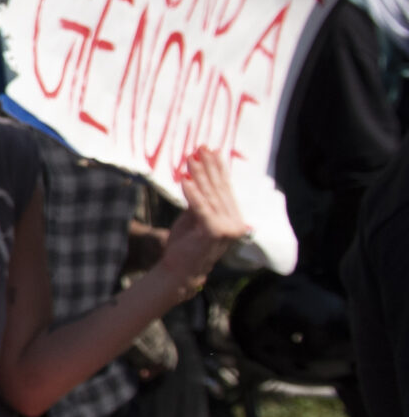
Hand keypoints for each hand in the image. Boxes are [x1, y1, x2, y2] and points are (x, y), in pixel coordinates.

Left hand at [158, 147, 247, 298]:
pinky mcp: (215, 232)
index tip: (210, 150)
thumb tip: (197, 175)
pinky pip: (201, 208)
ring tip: (190, 158)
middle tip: (200, 147)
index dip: (217, 168)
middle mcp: (236, 223)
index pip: (225, 188)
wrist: (180, 269)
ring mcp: (228, 229)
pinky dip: (192, 193)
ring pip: (210, 196)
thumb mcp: (194, 216)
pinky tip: (185, 179)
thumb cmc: (187, 243)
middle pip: (219, 189)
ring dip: (199, 175)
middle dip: (208, 166)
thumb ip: (200, 200)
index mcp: (234, 218)